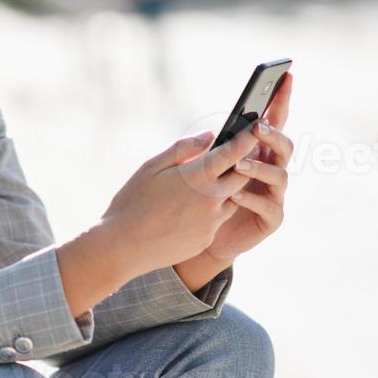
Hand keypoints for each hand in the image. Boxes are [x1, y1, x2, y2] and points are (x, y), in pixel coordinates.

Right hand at [99, 125, 259, 275]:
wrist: (124, 246)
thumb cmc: (133, 203)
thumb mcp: (152, 167)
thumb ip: (183, 149)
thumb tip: (208, 136)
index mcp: (198, 176)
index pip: (234, 152)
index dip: (246, 139)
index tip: (254, 131)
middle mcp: (212, 198)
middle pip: (243, 176)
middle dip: (244, 164)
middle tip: (238, 156)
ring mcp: (212, 221)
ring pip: (233, 199)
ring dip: (227, 189)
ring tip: (209, 185)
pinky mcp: (207, 238)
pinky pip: (217, 220)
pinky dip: (210, 212)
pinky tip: (189, 212)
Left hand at [205, 71, 293, 262]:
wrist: (205, 236)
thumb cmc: (206, 197)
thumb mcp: (207, 169)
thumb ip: (215, 150)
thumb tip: (214, 133)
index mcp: (259, 152)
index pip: (274, 121)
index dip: (282, 99)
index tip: (287, 75)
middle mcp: (271, 169)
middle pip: (284, 146)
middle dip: (273, 135)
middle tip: (258, 127)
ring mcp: (274, 194)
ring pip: (280, 176)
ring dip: (260, 168)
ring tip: (238, 165)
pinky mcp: (271, 218)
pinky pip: (269, 207)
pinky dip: (251, 200)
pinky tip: (234, 197)